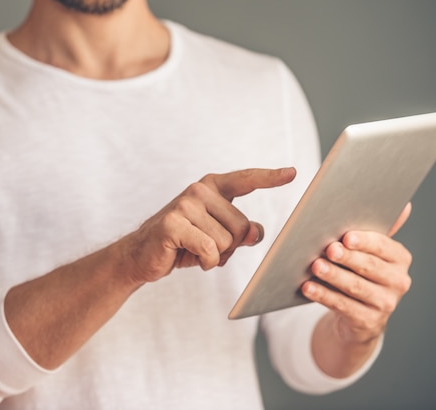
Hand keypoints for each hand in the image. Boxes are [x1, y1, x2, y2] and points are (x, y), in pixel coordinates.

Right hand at [123, 168, 296, 283]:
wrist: (143, 254)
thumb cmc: (184, 243)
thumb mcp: (217, 236)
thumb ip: (240, 231)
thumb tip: (256, 232)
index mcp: (211, 187)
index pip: (245, 180)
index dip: (270, 177)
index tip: (292, 173)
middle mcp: (199, 191)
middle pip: (242, 227)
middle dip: (230, 247)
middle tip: (206, 247)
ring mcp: (185, 205)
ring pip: (227, 242)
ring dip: (215, 256)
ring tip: (194, 250)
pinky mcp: (174, 223)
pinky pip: (210, 250)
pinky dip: (206, 262)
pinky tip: (187, 257)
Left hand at [301, 203, 412, 343]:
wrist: (358, 315)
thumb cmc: (359, 271)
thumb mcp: (369, 250)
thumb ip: (377, 229)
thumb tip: (404, 205)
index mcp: (400, 259)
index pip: (384, 247)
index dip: (366, 242)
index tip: (347, 236)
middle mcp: (398, 282)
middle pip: (370, 267)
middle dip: (348, 257)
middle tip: (328, 249)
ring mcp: (385, 304)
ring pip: (356, 287)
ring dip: (334, 276)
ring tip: (315, 266)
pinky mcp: (368, 322)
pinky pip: (343, 307)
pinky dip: (324, 296)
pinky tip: (308, 287)